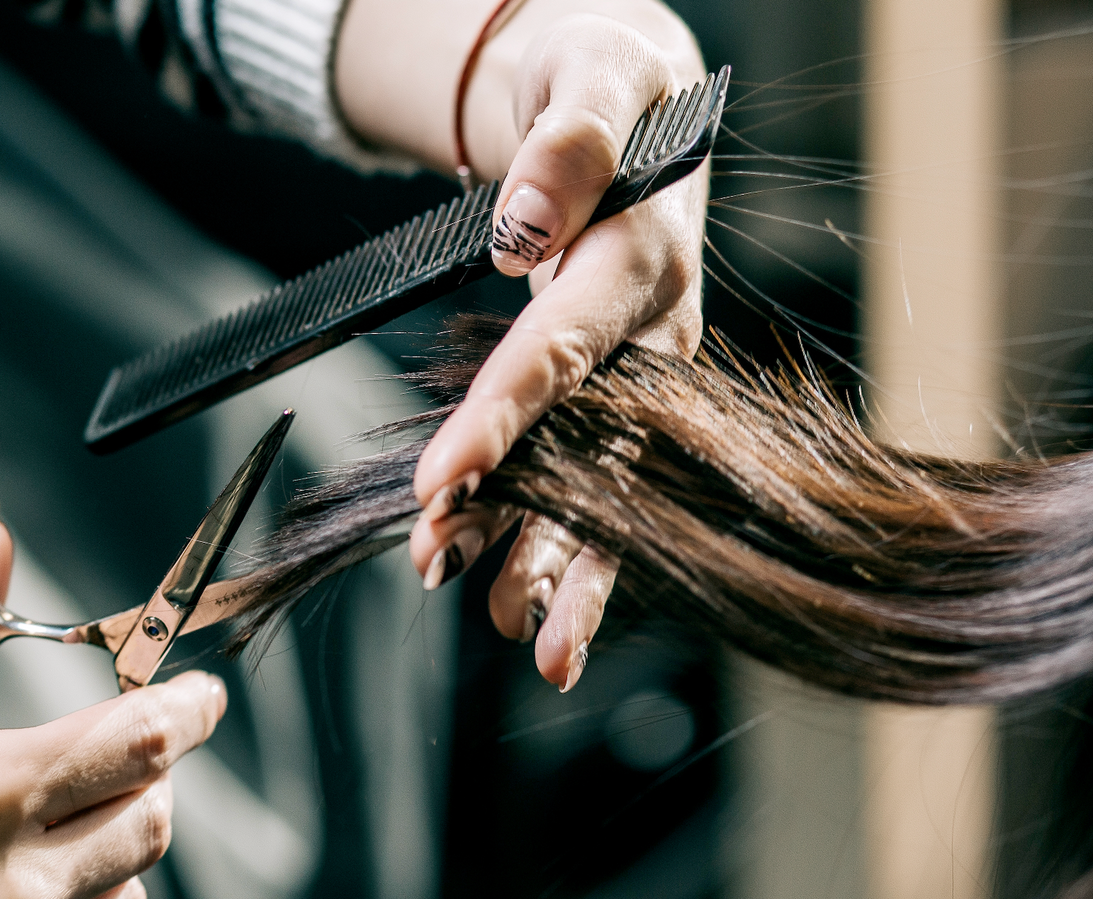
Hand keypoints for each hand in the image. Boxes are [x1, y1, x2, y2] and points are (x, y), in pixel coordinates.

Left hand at [336, 0, 706, 690]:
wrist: (631, 99)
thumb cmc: (606, 83)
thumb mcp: (594, 77)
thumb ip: (570, 144)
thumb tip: (524, 225)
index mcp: (645, 262)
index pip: (564, 347)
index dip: (505, 417)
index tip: (441, 480)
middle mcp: (651, 336)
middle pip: (598, 450)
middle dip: (548, 535)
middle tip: (493, 607)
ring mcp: (635, 374)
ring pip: (599, 485)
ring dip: (548, 558)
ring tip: (506, 627)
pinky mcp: (612, 394)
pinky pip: (584, 476)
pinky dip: (549, 540)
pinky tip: (511, 597)